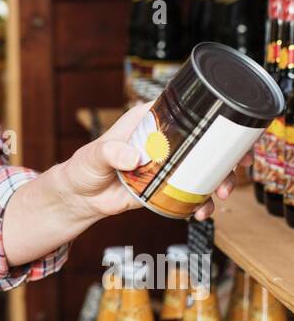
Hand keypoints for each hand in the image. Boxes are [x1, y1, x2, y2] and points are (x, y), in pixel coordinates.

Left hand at [55, 101, 244, 225]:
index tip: (230, 127)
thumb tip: (131, 156)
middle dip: (227, 152)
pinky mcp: (166, 186)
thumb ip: (110, 153)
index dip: (211, 114)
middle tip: (238, 166)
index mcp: (147, 121)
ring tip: (220, 194)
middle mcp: (163, 140)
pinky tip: (202, 210)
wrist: (80, 197)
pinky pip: (192, 192)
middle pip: (204, 139)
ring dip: (219, 179)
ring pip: (204, 167)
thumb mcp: (94, 156)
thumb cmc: (84, 167)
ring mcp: (168, 164)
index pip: (184, 110)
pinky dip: (202, 202)